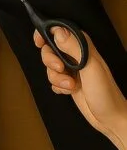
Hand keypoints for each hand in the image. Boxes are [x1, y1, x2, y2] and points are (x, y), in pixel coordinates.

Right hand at [36, 26, 126, 149]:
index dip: (46, 34)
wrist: (109, 117)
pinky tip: (69, 91)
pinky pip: (53, 81)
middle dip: (51, 62)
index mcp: (83, 46)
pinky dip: (58, 87)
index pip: (59, 31)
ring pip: (50, 68)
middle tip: (61, 70)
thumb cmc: (105, 93)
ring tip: (71, 86)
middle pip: (49, 50)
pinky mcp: (68, 83)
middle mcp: (77, 56)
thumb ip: (74, 48)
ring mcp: (72, 70)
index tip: (39, 42)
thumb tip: (57, 31)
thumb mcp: (89, 67)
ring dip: (56, 79)